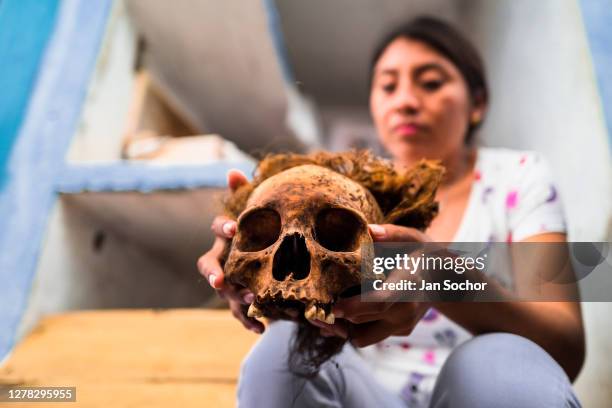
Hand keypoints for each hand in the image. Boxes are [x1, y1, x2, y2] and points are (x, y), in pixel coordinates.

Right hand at [197, 169, 264, 333]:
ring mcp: (229, 280)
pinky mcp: (239, 299)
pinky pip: (239, 313)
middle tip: (219, 281)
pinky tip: (261, 328)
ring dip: (233, 298)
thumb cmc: (264, 228)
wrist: (276, 258)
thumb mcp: (259, 211)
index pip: (217, 227)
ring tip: (250, 303)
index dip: (222, 227)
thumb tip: (233, 171)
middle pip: (208, 264)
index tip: (233, 228)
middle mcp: (223, 257)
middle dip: (213, 273)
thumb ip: (245, 192)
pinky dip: (248, 321)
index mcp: (227, 235)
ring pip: (224, 291)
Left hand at [312, 224, 431, 345]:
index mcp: (408, 285)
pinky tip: (337, 316)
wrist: (447, 280)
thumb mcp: (413, 238)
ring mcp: (402, 326)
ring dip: (341, 328)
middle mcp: (405, 311)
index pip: (380, 301)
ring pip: (362, 338)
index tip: (334, 307)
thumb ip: (392, 234)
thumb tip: (369, 230)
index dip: (355, 306)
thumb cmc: (424, 254)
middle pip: (362, 323)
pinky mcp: (398, 333)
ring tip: (320, 316)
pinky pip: (369, 337)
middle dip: (335, 319)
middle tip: (310, 310)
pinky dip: (352, 328)